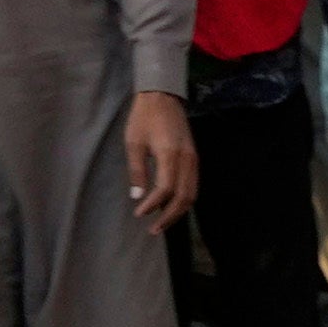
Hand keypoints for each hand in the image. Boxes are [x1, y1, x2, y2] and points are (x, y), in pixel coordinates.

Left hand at [122, 88, 196, 226]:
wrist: (162, 97)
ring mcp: (193, 159)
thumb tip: (137, 196)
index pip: (166, 189)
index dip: (153, 205)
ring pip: (192, 194)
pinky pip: (193, 185)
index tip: (139, 214)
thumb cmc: (144, 118)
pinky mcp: (194, 158)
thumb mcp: (134, 143)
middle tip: (154, 229)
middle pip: (184, 197)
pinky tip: (170, 205)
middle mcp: (187, 159)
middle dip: (169, 216)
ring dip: (178, 211)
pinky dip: (184, 199)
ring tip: (162, 222)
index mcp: (170, 154)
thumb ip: (137, 170)